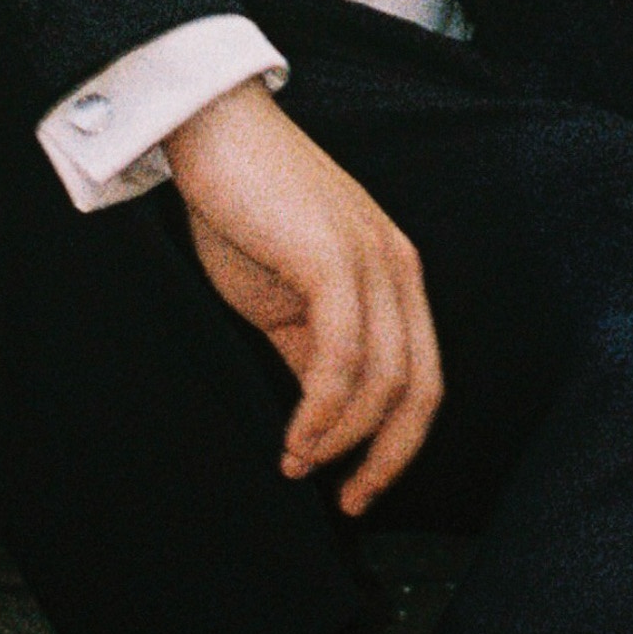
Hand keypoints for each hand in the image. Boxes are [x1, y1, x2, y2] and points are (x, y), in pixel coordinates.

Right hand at [167, 79, 444, 516]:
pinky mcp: (336, 258)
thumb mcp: (285, 294)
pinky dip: (323, 412)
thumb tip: (322, 419)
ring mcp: (374, 260)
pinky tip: (294, 438)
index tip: (360, 490)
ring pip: (385, 380)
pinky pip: (345, 357)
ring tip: (297, 463)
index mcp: (394, 276)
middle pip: (421, 388)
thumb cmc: (241, 207)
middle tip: (348, 502)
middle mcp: (399, 268)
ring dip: (341, 440)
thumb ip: (312, 347)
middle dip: (387, 457)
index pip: (423, 378)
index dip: (398, 444)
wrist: (210, 131)